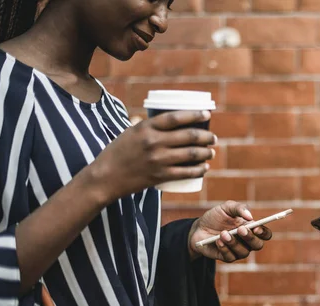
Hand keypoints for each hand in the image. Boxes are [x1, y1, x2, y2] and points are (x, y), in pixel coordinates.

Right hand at [86, 110, 215, 203]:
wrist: (106, 177)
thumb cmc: (118, 152)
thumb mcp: (130, 133)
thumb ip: (147, 126)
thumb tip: (161, 118)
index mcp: (146, 127)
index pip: (176, 117)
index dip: (194, 115)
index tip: (207, 114)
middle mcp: (153, 142)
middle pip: (189, 136)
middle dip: (206, 136)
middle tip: (213, 137)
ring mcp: (157, 160)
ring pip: (191, 154)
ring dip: (206, 153)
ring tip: (211, 152)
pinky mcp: (160, 176)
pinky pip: (185, 172)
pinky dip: (198, 170)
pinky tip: (205, 168)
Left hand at [189, 201, 272, 262]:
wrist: (198, 228)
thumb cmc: (215, 217)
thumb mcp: (226, 207)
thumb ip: (239, 208)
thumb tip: (250, 216)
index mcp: (251, 229)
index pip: (265, 234)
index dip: (264, 232)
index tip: (256, 227)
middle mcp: (247, 241)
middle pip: (258, 245)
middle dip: (250, 238)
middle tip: (240, 229)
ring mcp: (238, 250)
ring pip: (244, 252)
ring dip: (234, 243)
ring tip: (223, 233)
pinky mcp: (227, 257)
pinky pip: (230, 257)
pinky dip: (224, 248)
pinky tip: (217, 240)